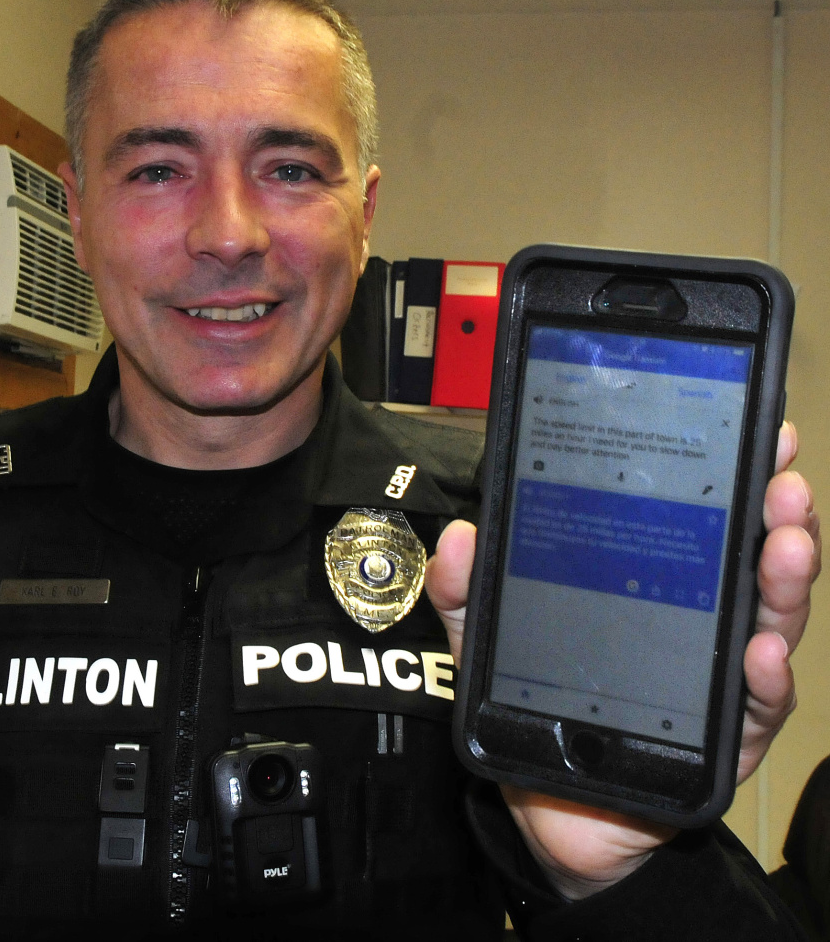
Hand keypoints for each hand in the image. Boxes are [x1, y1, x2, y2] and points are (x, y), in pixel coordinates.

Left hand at [425, 421, 820, 899]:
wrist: (554, 809)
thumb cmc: (542, 709)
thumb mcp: (493, 640)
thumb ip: (471, 593)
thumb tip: (460, 538)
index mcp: (653, 589)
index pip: (695, 524)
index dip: (724, 479)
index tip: (740, 434)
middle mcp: (697, 624)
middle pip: (746, 561)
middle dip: (773, 514)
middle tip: (778, 476)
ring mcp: (717, 679)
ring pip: (767, 622)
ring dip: (782, 580)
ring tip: (785, 542)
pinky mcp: (723, 740)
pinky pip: (755, 707)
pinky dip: (766, 676)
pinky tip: (763, 649)